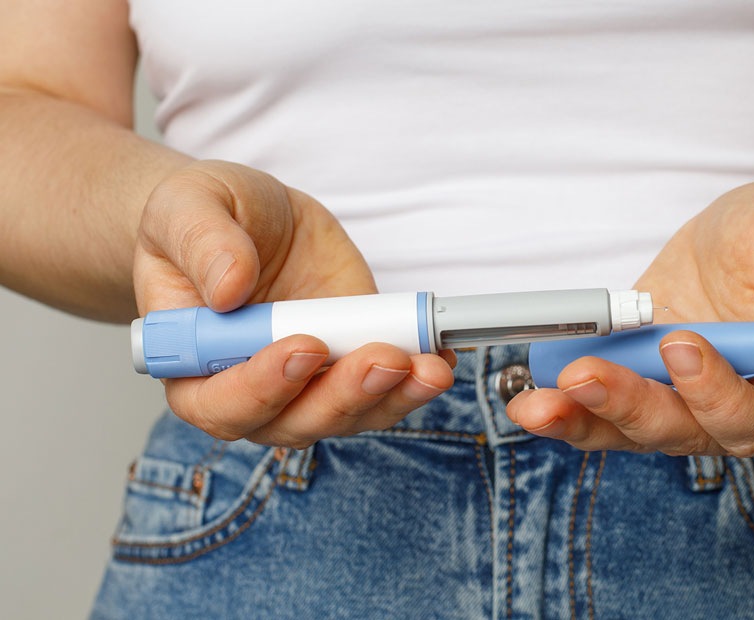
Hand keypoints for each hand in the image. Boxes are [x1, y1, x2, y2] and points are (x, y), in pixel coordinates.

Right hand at [134, 160, 454, 447]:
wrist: (247, 217)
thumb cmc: (201, 220)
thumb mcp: (187, 208)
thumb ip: (203, 244)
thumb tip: (229, 288)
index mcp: (192, 366)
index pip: (220, 403)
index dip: (262, 388)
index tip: (304, 348)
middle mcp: (250, 391)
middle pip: (294, 422)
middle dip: (344, 396)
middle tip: (384, 358)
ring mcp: (306, 384)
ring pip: (348, 415)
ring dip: (392, 397)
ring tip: (428, 366)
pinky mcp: (351, 363)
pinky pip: (386, 388)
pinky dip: (416, 379)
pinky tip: (439, 356)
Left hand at [507, 179, 753, 455]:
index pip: (750, 415)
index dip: (712, 393)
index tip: (680, 344)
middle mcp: (724, 404)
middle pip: (676, 430)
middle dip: (624, 408)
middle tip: (578, 379)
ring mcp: (673, 392)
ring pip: (625, 427)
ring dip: (577, 418)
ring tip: (531, 403)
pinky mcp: (634, 371)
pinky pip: (596, 398)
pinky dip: (561, 398)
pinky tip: (524, 386)